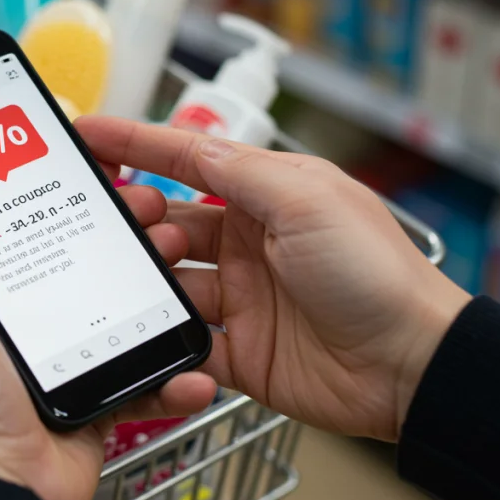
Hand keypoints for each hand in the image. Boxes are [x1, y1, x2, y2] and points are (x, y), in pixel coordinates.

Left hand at [0, 159, 217, 499]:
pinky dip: (171, 364)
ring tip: (174, 250)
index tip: (72, 149)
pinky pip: (140, 364)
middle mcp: (7, 311)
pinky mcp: (91, 381)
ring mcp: (54, 346)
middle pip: (66, 243)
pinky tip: (189, 353)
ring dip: (151, 270)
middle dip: (110, 216)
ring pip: (113, 292)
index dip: (33, 178)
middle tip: (141, 200)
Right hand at [75, 117, 469, 441]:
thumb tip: (185, 147)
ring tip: (132, 275)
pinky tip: (146, 331)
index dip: (136, 145)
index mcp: (268, 195)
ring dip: (145, 277)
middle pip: (168, 222)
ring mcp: (241, 297)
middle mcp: (249, 242)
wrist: (411, 365)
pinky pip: (182, 343)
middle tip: (117, 222)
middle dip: (135, 218)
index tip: (87, 134)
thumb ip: (238, 172)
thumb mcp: (306, 199)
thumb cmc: (375, 272)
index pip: (188, 161)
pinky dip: (161, 340)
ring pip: (167, 281)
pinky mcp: (239, 351)